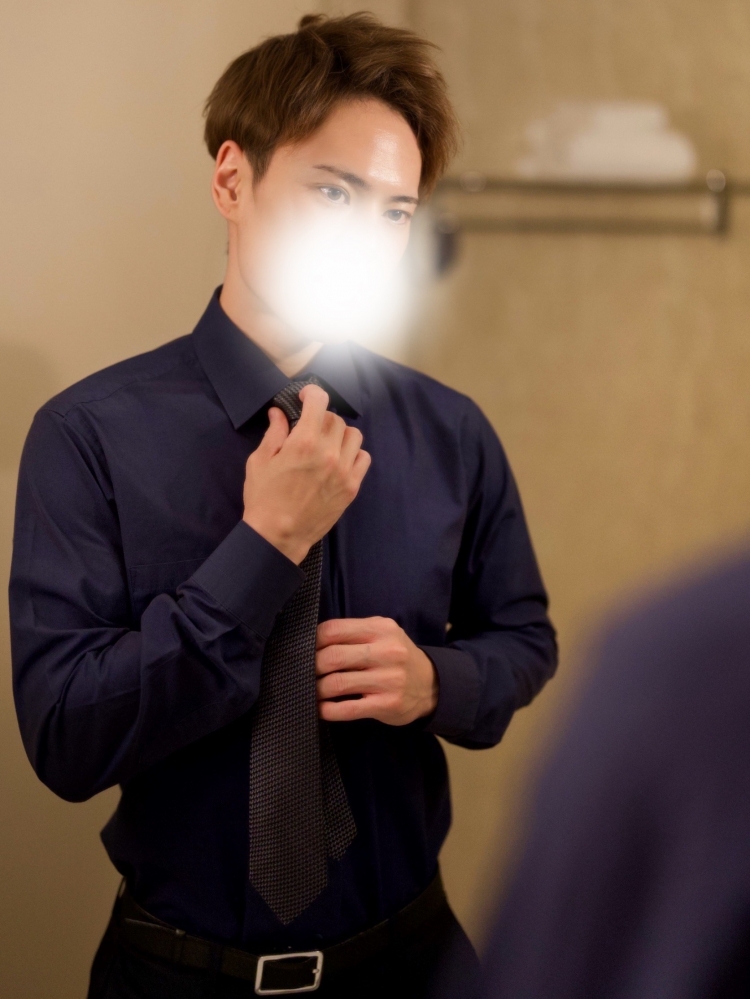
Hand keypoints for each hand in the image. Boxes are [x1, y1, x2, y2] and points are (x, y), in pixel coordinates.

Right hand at [243, 384, 370, 563]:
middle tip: (309, 429)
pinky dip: (354, 453)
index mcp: (304, 442)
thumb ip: (274, 433)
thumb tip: (279, 412)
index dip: (312, 393)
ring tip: (326, 444)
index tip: (305, 397)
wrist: (278, 536)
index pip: (319, 401)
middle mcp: (328, 453)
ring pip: (353, 435)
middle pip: (335, 419)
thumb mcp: (260, 461)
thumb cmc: (264, 499)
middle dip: (320, 418)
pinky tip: (339, 459)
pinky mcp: (351, 487)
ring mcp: (344, 471)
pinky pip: (364, 458)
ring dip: (339, 434)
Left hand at [316, 617, 438, 725]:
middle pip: (332, 657)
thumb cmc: (396, 657)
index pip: (334, 630)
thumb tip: (312, 641)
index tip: (305, 650)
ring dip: (316, 689)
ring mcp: (388, 680)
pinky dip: (327, 710)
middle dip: (311, 666)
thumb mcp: (382, 634)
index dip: (312, 641)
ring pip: (336, 683)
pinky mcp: (387, 704)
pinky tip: (322, 708)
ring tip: (311, 691)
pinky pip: (347, 709)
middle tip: (303, 672)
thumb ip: (353, 633)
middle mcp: (386, 652)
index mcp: (380, 629)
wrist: (431, 685)